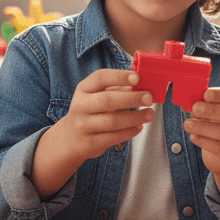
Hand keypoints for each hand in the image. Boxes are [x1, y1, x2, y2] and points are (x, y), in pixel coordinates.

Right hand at [31, 69, 153, 197]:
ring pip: (112, 121)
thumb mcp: (96, 95)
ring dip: (135, 117)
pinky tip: (139, 126)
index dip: (119, 76)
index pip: (100, 78)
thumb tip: (142, 86)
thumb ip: (115, 89)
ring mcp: (83, 125)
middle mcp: (80, 106)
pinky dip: (129, 132)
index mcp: (83, 89)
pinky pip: (113, 137)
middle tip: (149, 98)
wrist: (70, 137)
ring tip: (150, 114)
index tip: (137, 77)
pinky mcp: (89, 143)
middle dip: (131, 98)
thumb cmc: (91, 110)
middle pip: (107, 100)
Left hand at [183, 86, 219, 175]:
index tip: (206, 94)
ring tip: (187, 124)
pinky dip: (204, 141)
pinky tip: (193, 137)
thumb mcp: (212, 112)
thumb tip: (190, 103)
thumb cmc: (216, 124)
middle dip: (213, 110)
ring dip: (204, 127)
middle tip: (195, 108)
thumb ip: (203, 105)